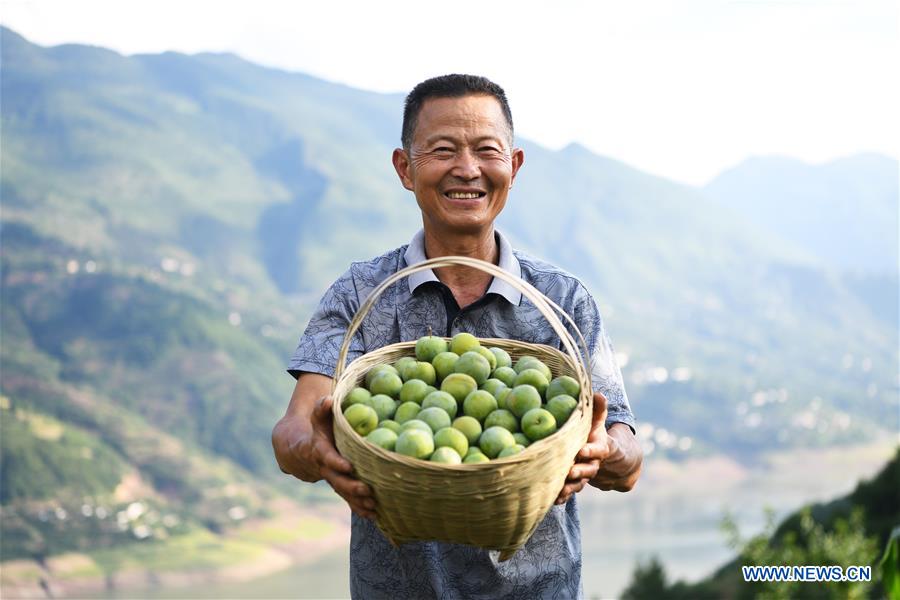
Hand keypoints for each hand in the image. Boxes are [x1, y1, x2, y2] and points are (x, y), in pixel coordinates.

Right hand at [274, 393, 376, 519]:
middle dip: (351, 486)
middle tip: (367, 490)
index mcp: (318, 451)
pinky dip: (359, 508)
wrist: (297, 449)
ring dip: (357, 501)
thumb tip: (327, 399)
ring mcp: (330, 479)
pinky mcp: (338, 485)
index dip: (336, 462)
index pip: (326, 457)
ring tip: (373, 508)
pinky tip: (374, 517)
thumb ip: (321, 409)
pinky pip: (347, 499)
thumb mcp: (315, 418)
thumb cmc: (313, 429)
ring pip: (343, 492)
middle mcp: (323, 468)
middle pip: (336, 479)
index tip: (348, 466)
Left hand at [555, 391, 610, 504]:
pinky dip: (562, 496)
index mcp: (599, 448)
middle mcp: (593, 463)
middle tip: (569, 471)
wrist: (606, 458)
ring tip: (559, 491)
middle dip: (579, 471)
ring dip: (569, 487)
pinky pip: (569, 491)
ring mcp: (584, 475)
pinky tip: (552, 500)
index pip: (597, 450)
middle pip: (588, 469)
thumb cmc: (596, 435)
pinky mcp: (575, 483)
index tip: (582, 450)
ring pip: (578, 483)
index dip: (590, 451)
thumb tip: (598, 393)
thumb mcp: (598, 423)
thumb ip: (598, 410)